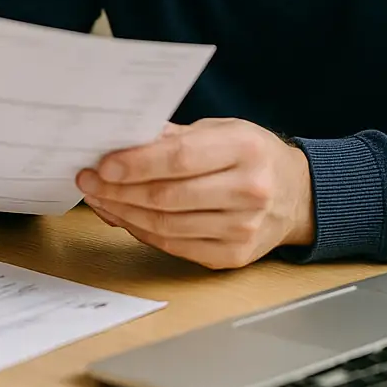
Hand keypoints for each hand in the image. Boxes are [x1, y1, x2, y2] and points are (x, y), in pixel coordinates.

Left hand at [75, 118, 314, 268]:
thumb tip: (122, 141)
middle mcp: (249, 191)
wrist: (297, 195)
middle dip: (119, 190)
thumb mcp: (222, 130)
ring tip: (98, 198)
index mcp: (245, 149)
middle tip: (89, 181)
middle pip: (168, 196)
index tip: (102, 164)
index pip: (179, 158)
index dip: (135, 163)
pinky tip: (123, 216)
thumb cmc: (252, 156)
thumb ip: (174, 135)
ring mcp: (243, 228)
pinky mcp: (233, 256)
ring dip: (123, 212)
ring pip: (166, 225)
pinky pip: (174, 246)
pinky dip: (141, 231)